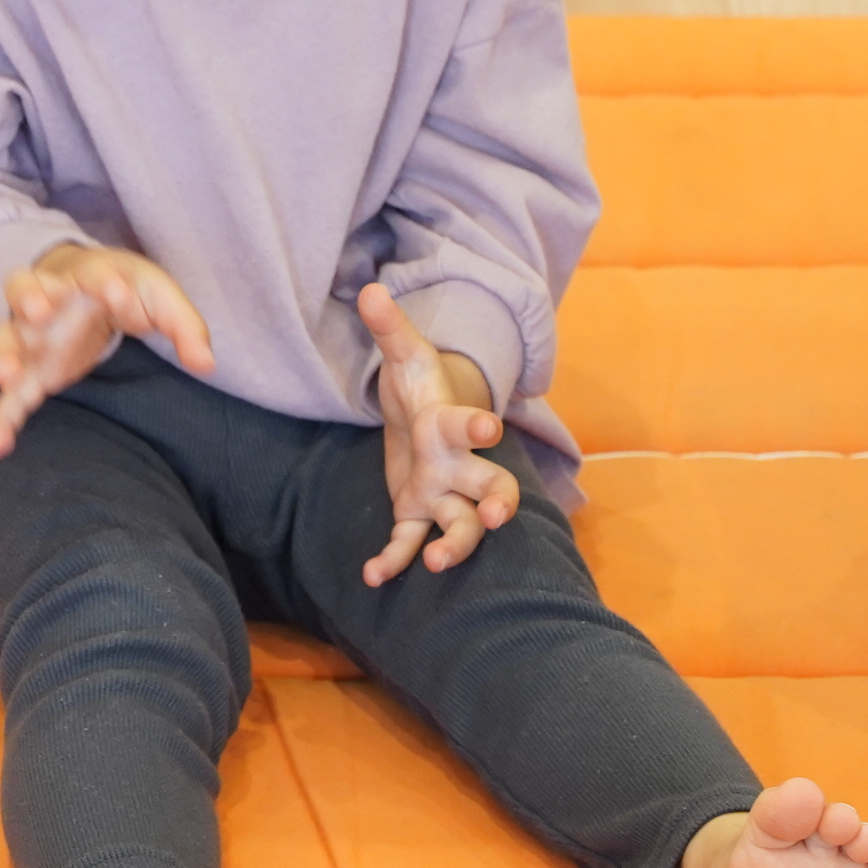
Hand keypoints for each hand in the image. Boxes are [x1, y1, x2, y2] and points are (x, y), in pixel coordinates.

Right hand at [0, 242, 210, 455]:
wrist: (81, 286)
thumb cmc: (122, 288)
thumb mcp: (159, 298)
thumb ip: (184, 327)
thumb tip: (206, 364)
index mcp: (87, 275)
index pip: (92, 273)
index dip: (103, 283)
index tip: (117, 295)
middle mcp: (49, 301)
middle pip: (23, 288)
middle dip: (30, 297)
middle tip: (41, 310)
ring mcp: (32, 336)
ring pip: (5, 336)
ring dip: (5, 353)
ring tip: (10, 376)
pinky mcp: (29, 371)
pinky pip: (7, 395)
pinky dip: (0, 419)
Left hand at [356, 283, 517, 586]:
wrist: (424, 415)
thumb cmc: (420, 384)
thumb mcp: (404, 355)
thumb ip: (389, 327)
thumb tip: (367, 290)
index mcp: (451, 424)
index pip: (469, 424)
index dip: (478, 424)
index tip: (491, 424)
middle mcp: (456, 464)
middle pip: (489, 485)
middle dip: (498, 500)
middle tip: (499, 514)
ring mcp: (441, 494)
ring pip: (461, 526)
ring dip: (456, 546)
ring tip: (439, 564)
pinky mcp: (417, 513)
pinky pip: (411, 542)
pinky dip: (396, 560)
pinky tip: (373, 577)